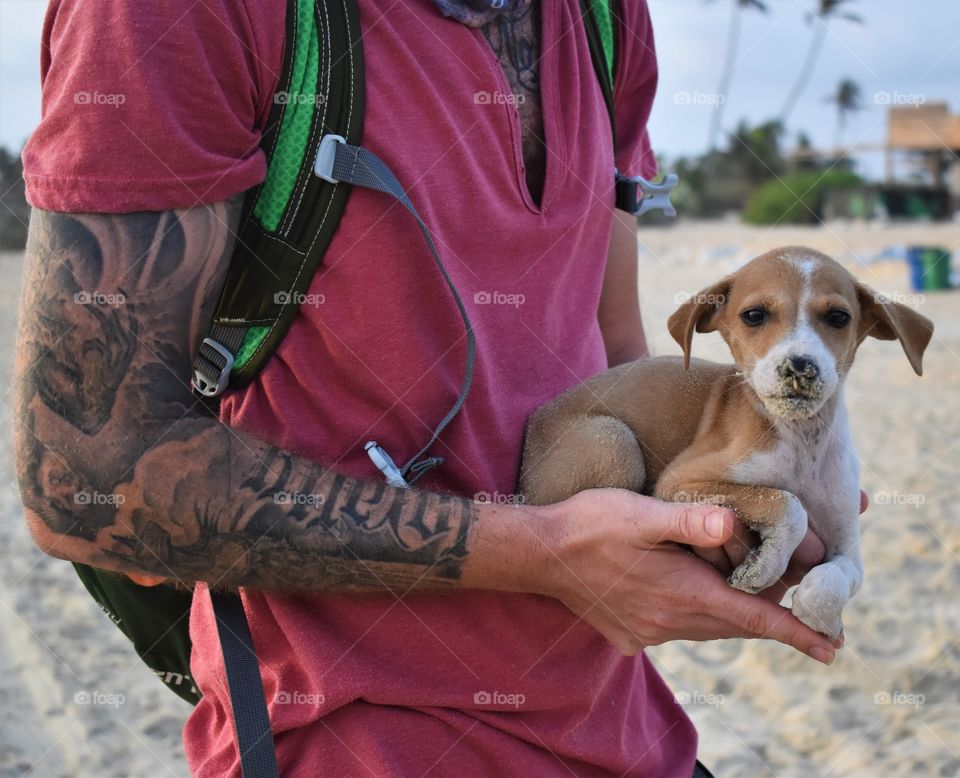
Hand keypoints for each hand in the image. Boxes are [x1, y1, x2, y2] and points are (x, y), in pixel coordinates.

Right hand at [535, 489, 838, 663]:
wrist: (540, 556)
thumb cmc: (591, 525)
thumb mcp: (640, 513)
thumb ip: (689, 522)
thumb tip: (733, 526)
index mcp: (682, 592)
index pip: (753, 617)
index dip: (796, 631)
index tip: (832, 647)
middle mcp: (671, 621)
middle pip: (736, 624)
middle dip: (772, 619)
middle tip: (806, 613)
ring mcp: (649, 631)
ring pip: (709, 628)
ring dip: (735, 616)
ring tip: (758, 601)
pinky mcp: (631, 634)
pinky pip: (680, 630)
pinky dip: (700, 617)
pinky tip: (694, 596)